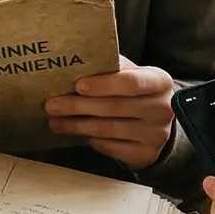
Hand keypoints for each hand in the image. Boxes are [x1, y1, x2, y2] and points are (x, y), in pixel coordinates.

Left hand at [43, 56, 175, 168]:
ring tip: (55, 122)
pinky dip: (92, 140)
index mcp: (160, 81)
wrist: (157, 119)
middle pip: (114, 107)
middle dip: (78, 106)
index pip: (131, 82)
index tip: (78, 85)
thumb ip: (111, 65)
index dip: (103, 84)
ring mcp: (156, 134)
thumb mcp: (131, 73)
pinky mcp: (146, 154)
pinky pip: (112, 147)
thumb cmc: (136, 90)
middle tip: (52, 105)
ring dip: (77, 126)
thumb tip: (76, 59)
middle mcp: (162, 108)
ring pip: (108, 129)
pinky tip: (79, 134)